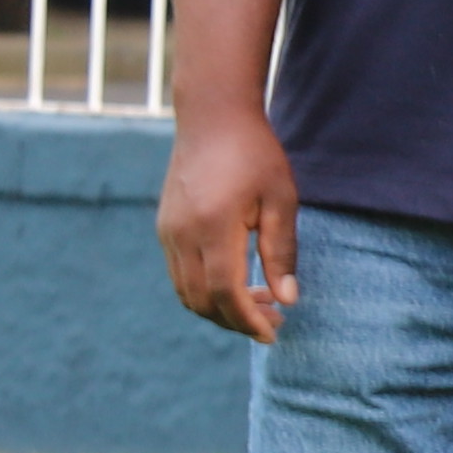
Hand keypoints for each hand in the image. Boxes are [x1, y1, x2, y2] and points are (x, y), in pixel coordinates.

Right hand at [158, 109, 300, 344]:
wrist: (212, 118)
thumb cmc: (255, 154)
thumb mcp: (281, 199)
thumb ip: (282, 251)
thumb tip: (288, 300)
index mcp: (213, 225)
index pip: (225, 290)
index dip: (248, 319)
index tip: (273, 334)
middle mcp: (181, 233)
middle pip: (201, 299)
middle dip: (236, 320)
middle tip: (274, 323)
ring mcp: (167, 232)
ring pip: (186, 291)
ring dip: (220, 308)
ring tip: (262, 305)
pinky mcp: (165, 228)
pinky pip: (181, 274)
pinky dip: (206, 290)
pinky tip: (239, 284)